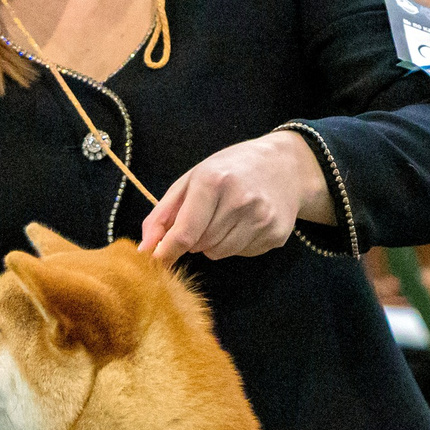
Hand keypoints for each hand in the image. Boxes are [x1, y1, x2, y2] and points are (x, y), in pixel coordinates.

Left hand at [140, 132, 329, 263]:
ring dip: (215, 242)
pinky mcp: (276, 235)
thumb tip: (144, 250)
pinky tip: (247, 221)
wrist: (285, 167)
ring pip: (219, 253)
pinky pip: (241, 253)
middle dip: (195, 236)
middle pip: (200, 245)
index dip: (167, 252)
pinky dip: (237, 242)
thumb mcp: (192, 180)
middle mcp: (240, 201)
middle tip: (207, 214)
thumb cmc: (230, 170)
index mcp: (214, 181)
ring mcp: (261, 219)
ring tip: (229, 216)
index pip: (184, 233)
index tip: (156, 262)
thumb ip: (162, 215)